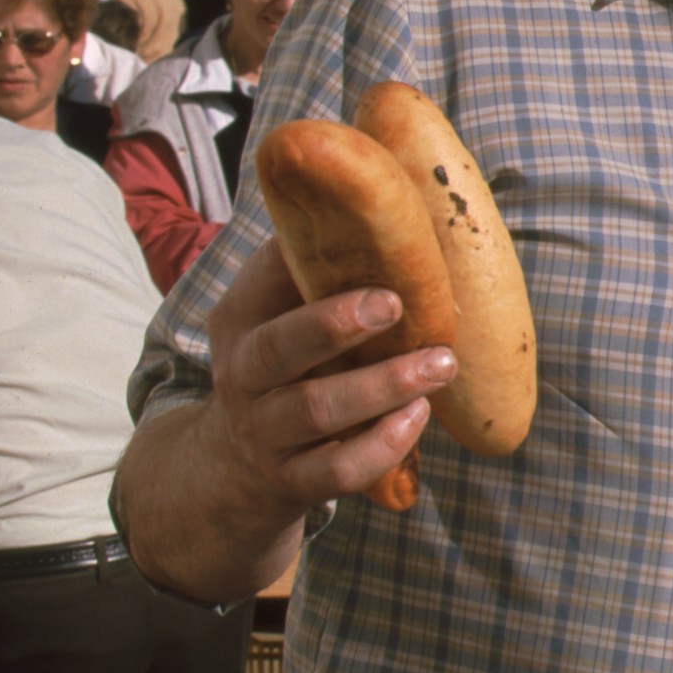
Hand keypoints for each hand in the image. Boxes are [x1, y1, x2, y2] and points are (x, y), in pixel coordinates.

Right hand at [200, 235, 457, 518]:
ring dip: (381, 386)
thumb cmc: (282, 368)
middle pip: (280, 349)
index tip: (361, 234)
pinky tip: (419, 418)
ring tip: (439, 364)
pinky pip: (336, 470)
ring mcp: (263, 433)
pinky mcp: (291, 482)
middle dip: (336, 324)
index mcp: (240, 319)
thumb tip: (394, 189)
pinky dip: (380, 446)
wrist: (233, 469)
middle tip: (395, 302)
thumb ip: (315, 272)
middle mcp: (242, 374)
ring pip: (315, 410)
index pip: (263, 281)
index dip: (303, 260)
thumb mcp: (277, 316)